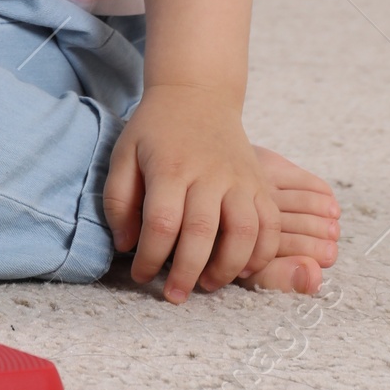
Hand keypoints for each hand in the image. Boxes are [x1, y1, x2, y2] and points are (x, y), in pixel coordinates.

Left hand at [103, 88, 280, 302]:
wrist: (198, 94)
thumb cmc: (156, 129)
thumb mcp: (124, 153)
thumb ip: (119, 199)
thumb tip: (127, 244)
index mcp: (170, 167)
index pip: (162, 222)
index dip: (150, 256)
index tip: (140, 275)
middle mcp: (209, 173)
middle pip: (202, 233)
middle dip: (186, 272)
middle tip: (173, 295)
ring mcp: (240, 178)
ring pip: (244, 233)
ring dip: (227, 268)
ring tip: (207, 284)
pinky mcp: (260, 184)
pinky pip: (271, 226)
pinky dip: (262, 254)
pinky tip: (242, 269)